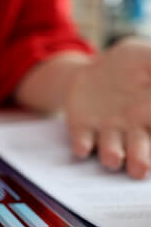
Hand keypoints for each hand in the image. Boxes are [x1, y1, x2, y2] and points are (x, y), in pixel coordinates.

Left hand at [66, 38, 150, 178]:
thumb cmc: (131, 64)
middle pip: (139, 148)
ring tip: (114, 159)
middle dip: (140, 160)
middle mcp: (133, 128)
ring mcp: (107, 129)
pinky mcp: (82, 127)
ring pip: (111, 149)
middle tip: (140, 170)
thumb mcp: (147, 55)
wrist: (93, 69)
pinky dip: (82, 145)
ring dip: (112, 155)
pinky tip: (82, 148)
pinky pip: (82, 140)